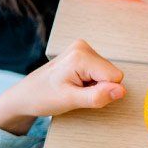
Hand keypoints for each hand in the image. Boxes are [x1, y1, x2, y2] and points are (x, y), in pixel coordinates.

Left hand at [0, 40, 125, 134]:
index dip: (103, 91)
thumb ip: (97, 96)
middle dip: (99, 88)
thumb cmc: (42, 97)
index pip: (115, 77)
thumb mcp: (70, 101)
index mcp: (81, 55)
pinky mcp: (82, 54)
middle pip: (111, 74)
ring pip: (107, 74)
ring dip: (94, 86)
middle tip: (77, 92)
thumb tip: (121, 91)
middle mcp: (83, 47)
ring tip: (74, 88)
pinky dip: (90, 82)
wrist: (26, 95)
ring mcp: (82, 49)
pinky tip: (75, 83)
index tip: (83, 94)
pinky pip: (99, 71)